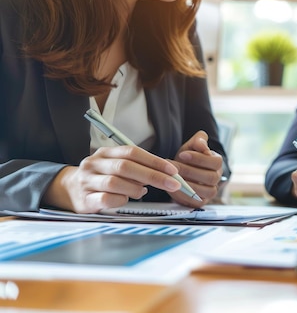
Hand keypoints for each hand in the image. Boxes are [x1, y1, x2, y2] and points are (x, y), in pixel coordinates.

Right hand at [43, 146, 183, 213]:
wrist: (68, 189)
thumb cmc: (101, 177)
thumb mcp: (116, 165)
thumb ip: (137, 167)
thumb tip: (165, 173)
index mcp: (106, 153)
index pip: (133, 152)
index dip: (154, 161)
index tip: (172, 170)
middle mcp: (95, 164)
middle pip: (126, 166)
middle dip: (153, 176)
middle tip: (172, 184)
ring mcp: (87, 181)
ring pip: (115, 182)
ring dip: (135, 188)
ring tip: (143, 192)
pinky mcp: (84, 199)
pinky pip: (105, 199)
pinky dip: (120, 200)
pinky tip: (125, 200)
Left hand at [170, 131, 223, 206]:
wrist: (180, 172)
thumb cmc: (187, 158)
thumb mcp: (190, 146)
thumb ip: (198, 141)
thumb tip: (202, 145)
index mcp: (216, 163)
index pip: (216, 162)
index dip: (199, 159)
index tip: (183, 155)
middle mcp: (216, 178)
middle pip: (211, 177)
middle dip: (190, 172)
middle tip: (174, 167)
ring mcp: (210, 191)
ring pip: (206, 191)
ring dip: (188, 184)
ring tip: (173, 178)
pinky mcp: (201, 202)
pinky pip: (196, 201)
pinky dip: (184, 195)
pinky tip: (173, 188)